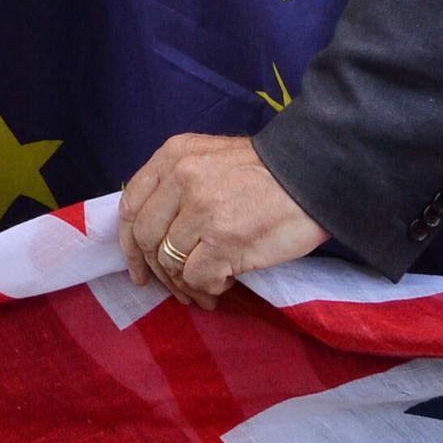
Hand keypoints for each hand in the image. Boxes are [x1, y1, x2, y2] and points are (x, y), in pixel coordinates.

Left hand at [117, 133, 328, 308]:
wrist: (313, 175)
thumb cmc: (264, 172)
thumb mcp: (209, 159)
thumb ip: (176, 185)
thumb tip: (151, 235)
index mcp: (173, 155)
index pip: (131, 205)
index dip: (129, 243)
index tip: (139, 267)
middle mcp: (181, 178)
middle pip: (146, 238)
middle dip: (158, 270)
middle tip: (178, 285)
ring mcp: (201, 209)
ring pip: (171, 263)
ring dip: (187, 283)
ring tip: (208, 286)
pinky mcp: (223, 240)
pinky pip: (197, 278)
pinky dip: (209, 287)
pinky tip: (226, 282)